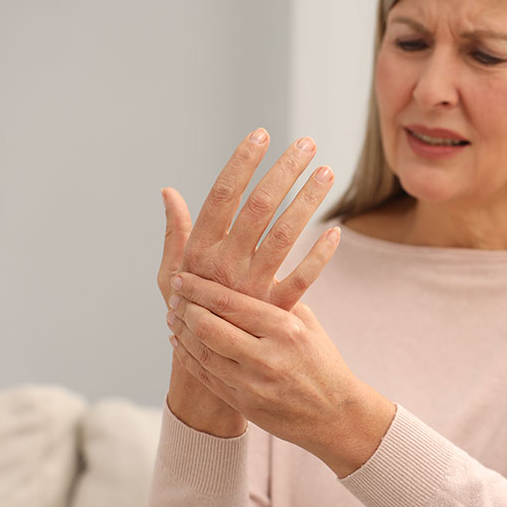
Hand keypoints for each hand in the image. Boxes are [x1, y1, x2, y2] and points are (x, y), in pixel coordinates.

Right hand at [160, 128, 337, 436]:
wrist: (204, 373)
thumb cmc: (186, 316)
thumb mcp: (170, 276)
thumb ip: (176, 234)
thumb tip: (169, 191)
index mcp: (198, 253)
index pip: (222, 197)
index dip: (242, 163)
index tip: (261, 133)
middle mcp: (225, 267)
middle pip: (259, 207)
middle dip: (284, 171)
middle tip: (307, 144)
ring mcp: (252, 290)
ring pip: (284, 235)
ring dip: (308, 201)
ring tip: (327, 173)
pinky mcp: (275, 313)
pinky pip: (303, 280)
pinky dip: (320, 256)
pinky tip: (337, 231)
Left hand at [166, 271, 395, 477]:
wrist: (335, 414)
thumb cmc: (323, 363)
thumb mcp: (307, 324)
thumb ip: (278, 299)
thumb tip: (249, 268)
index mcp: (284, 330)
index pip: (230, 303)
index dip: (199, 289)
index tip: (183, 277)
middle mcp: (266, 357)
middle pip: (208, 327)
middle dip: (185, 309)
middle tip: (174, 296)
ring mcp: (252, 384)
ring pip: (201, 353)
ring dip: (180, 332)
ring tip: (172, 316)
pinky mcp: (243, 404)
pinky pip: (205, 376)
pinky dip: (187, 357)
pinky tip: (180, 342)